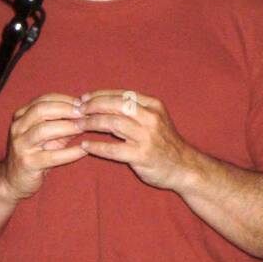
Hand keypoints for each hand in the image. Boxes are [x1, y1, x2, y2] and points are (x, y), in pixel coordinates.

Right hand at [4, 92, 87, 199]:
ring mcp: (20, 145)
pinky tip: (83, 150)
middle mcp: (18, 128)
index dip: (64, 99)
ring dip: (67, 126)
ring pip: (43, 130)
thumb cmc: (36, 153)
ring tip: (84, 127)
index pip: (44, 100)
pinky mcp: (27, 163)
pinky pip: (52, 156)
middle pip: (41, 110)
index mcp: (21, 116)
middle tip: (84, 113)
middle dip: (65, 109)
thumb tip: (86, 112)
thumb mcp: (49, 135)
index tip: (83, 103)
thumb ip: (64, 123)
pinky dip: (70, 152)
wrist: (15, 178)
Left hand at [75, 89, 196, 189]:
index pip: (122, 94)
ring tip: (77, 125)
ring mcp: (147, 137)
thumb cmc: (164, 142)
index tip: (83, 98)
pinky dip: (97, 147)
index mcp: (153, 105)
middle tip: (77, 110)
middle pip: (116, 105)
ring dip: (91, 123)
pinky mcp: (142, 155)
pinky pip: (113, 149)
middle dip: (93, 106)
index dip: (100, 95)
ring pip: (113, 124)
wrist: (185, 167)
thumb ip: (134, 110)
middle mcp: (151, 118)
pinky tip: (85, 145)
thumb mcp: (155, 119)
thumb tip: (103, 101)